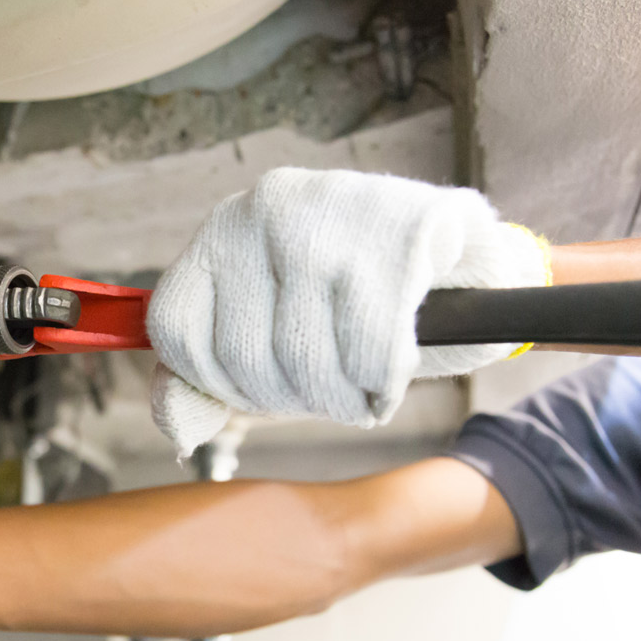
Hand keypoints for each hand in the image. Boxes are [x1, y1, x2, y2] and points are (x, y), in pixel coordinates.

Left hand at [146, 167, 549, 455]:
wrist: (465, 261)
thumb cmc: (351, 308)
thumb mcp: (266, 335)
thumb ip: (205, 380)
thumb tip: (180, 430)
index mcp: (221, 231)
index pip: (175, 329)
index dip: (217, 383)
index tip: (261, 388)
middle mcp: (265, 210)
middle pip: (242, 355)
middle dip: (292, 397)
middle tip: (329, 386)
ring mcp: (332, 214)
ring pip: (306, 361)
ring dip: (341, 398)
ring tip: (360, 378)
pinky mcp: (401, 232)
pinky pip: (372, 355)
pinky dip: (383, 384)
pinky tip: (392, 368)